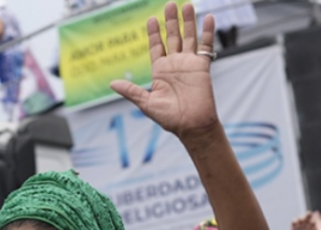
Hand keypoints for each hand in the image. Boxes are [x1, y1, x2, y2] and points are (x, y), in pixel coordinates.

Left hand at [110, 3, 218, 140]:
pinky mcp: (202, 66)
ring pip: (189, 37)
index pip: (156, 47)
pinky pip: (206, 46)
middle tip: (169, 4)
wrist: (191, 126)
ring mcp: (189, 64)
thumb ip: (132, 91)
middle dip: (171, 21)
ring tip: (186, 5)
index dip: (154, 33)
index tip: (151, 19)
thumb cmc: (169, 119)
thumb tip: (112, 84)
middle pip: (173, 37)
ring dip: (188, 22)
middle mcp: (175, 64)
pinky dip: (208, 32)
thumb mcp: (146, 103)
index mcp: (160, 71)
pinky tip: (208, 18)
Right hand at [288, 212, 317, 229]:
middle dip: (308, 214)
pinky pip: (293, 221)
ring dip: (301, 217)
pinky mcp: (293, 226)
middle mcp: (306, 223)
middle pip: (307, 216)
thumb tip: (317, 227)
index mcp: (312, 224)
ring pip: (300, 217)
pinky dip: (294, 220)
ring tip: (302, 219)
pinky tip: (296, 222)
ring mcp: (299, 224)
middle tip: (309, 214)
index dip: (315, 217)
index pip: (314, 218)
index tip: (315, 217)